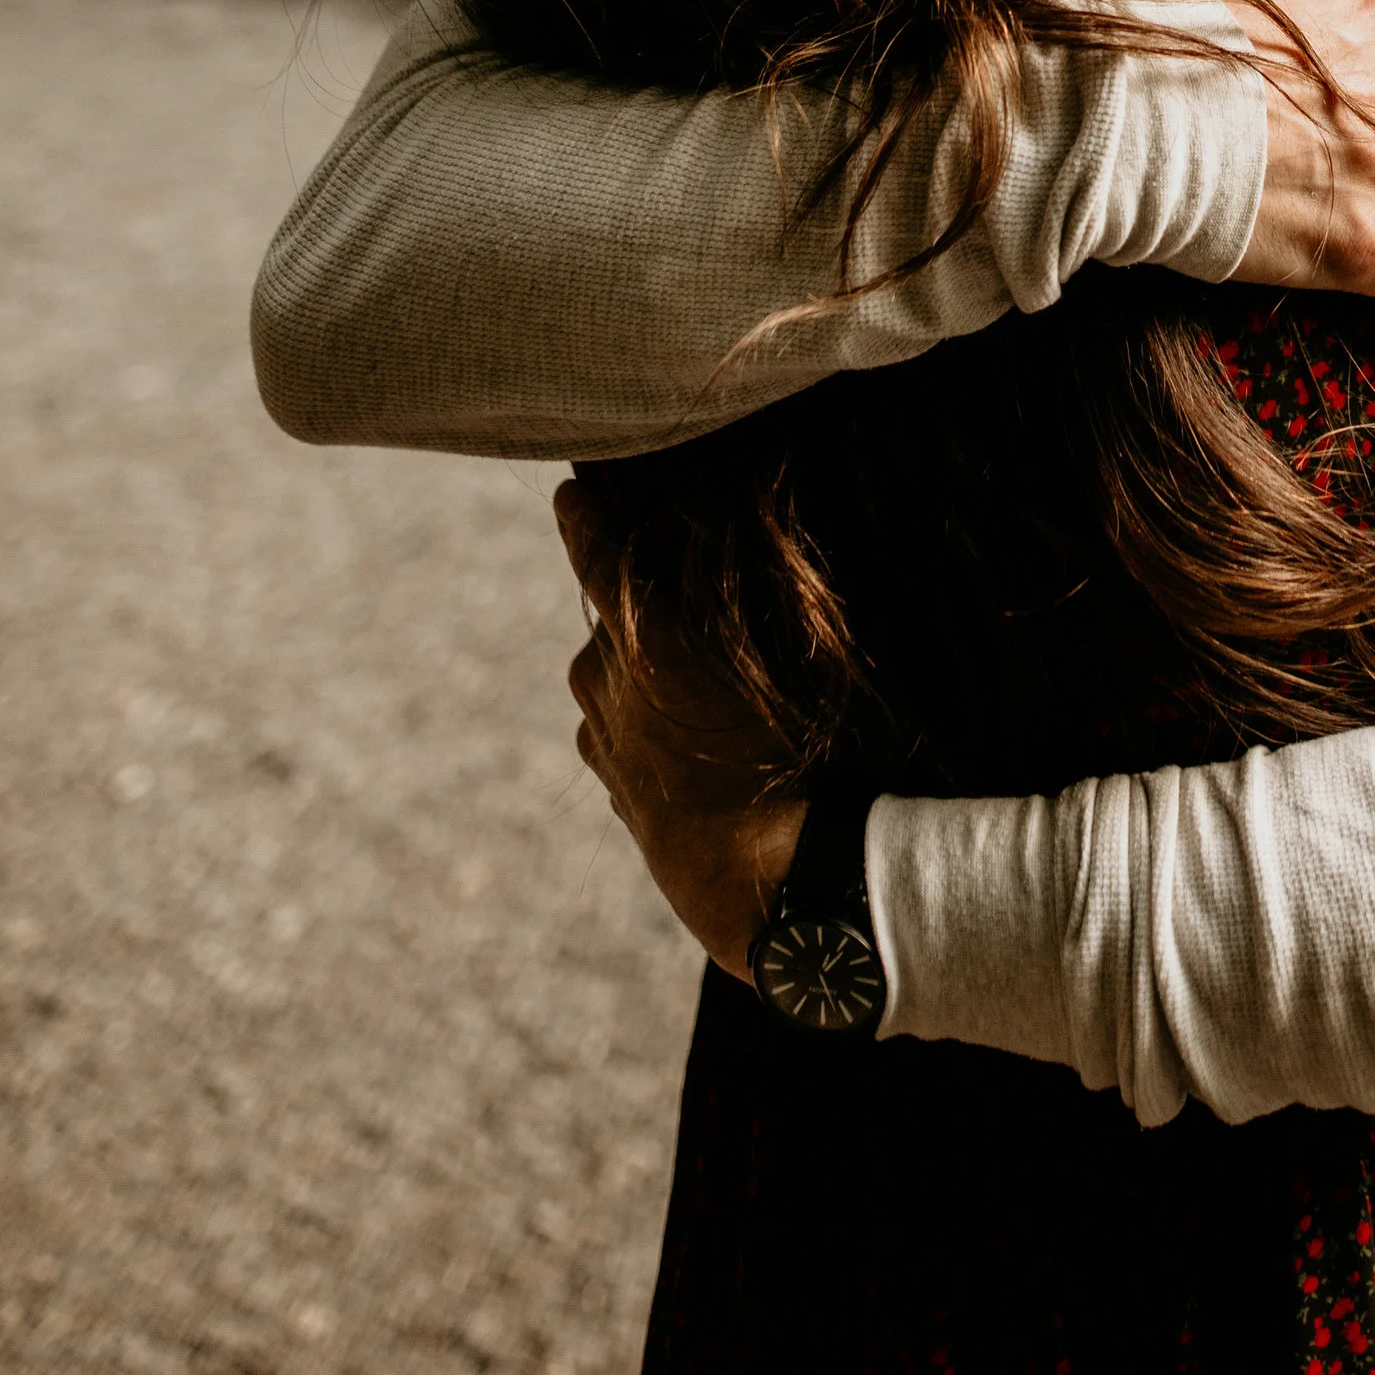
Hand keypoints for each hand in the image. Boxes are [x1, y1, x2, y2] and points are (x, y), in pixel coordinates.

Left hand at [556, 482, 803, 980]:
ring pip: (611, 674)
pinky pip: (617, 728)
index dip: (583, 514)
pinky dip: (644, 720)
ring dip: (644, 668)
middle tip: (700, 610)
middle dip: (644, 603)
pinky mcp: (610, 785)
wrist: (773, 882)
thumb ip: (756, 585)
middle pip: (612, 614)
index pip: (592, 547)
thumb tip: (753, 521)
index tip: (571, 492)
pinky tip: (696, 742)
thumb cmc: (803, 752)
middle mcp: (602, 675)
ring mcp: (600, 734)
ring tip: (709, 691)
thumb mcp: (799, 652)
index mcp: (640, 631)